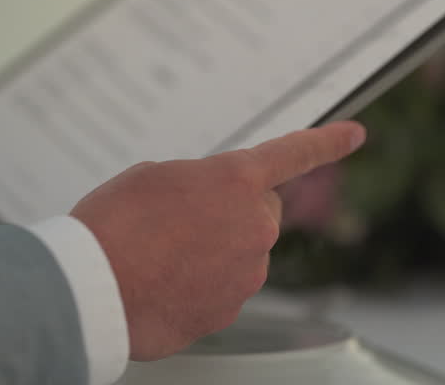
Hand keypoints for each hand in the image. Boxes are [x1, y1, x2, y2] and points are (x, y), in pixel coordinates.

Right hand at [70, 121, 365, 360]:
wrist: (89, 290)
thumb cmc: (112, 225)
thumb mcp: (155, 179)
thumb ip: (200, 183)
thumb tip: (211, 204)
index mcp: (236, 181)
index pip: (293, 154)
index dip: (327, 143)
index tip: (355, 134)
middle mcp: (254, 227)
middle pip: (261, 212)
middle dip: (236, 212)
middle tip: (185, 220)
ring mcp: (246, 273)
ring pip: (242, 252)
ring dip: (216, 250)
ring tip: (164, 253)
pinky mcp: (231, 310)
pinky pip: (225, 286)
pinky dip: (203, 283)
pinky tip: (166, 281)